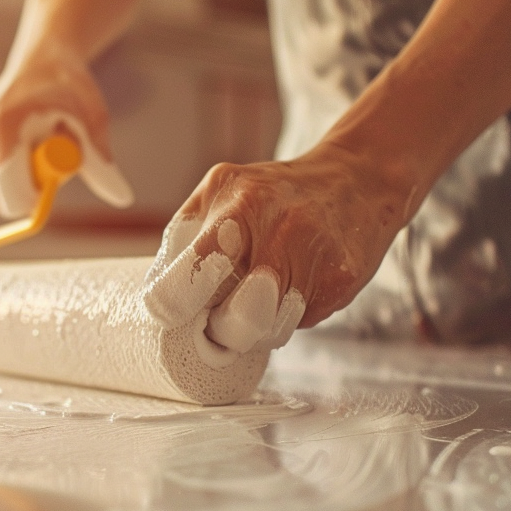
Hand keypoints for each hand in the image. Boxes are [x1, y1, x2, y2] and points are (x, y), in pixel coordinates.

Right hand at [0, 44, 133, 218]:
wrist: (43, 59)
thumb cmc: (70, 88)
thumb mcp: (93, 120)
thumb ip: (101, 163)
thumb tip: (124, 199)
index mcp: (4, 128)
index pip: (7, 194)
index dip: (33, 203)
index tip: (54, 190)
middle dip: (25, 194)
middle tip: (49, 164)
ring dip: (20, 182)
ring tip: (38, 145)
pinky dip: (10, 174)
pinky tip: (24, 143)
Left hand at [141, 143, 416, 363]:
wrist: (356, 179)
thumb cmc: (271, 194)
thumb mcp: (220, 193)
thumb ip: (185, 240)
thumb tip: (155, 301)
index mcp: (236, 205)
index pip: (192, 274)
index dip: (174, 308)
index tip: (171, 313)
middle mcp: (279, 230)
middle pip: (236, 321)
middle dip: (220, 331)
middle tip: (216, 319)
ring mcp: (315, 258)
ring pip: (268, 332)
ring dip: (255, 327)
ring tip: (257, 296)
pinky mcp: (341, 282)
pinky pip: (300, 323)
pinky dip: (288, 314)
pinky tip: (293, 285)